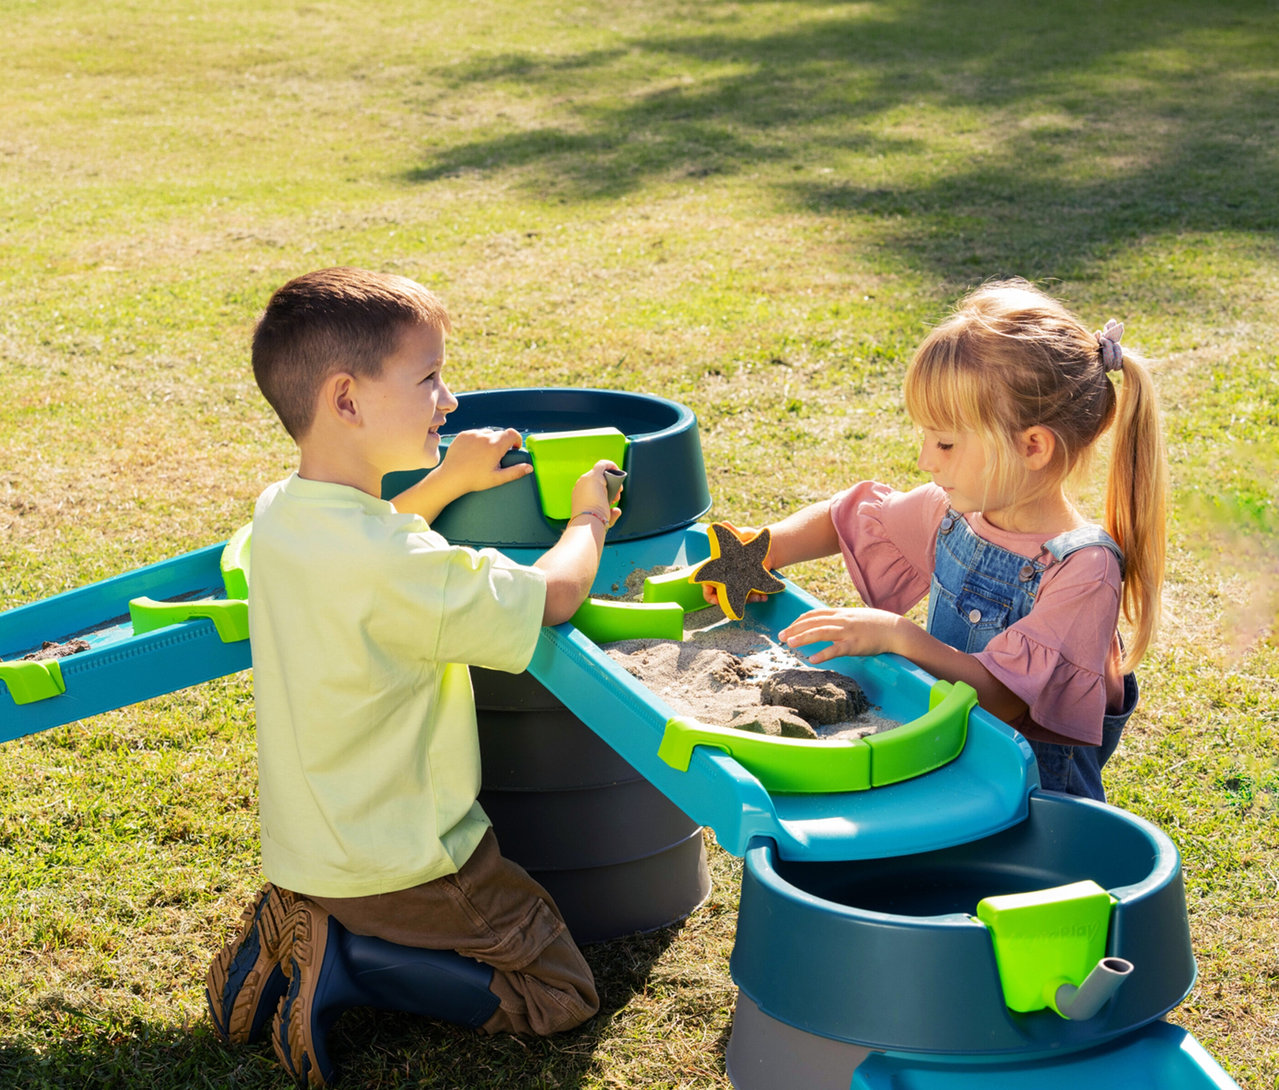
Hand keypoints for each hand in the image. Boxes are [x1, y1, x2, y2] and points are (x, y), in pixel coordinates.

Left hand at [437, 428, 533, 494]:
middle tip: (498, 456)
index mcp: (495, 446)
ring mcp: (473, 434)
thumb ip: (515, 472)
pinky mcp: (463, 435)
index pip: (512, 433)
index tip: (514, 448)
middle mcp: (485, 436)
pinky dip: (478, 440)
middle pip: (500, 434)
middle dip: (503, 442)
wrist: (451, 477)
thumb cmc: (474, 480)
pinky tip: (474, 452)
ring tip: (485, 454)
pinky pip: (475, 434)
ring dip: (490, 440)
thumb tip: (530, 467)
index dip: (517, 439)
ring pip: (488, 433)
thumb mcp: (497, 478)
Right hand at [570, 460, 622, 527]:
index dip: (605, 491)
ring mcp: (586, 479)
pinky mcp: (594, 476)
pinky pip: (603, 465)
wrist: (588, 523)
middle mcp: (580, 485)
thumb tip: (617, 510)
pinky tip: (619, 472)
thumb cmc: (593, 523)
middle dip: (611, 486)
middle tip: (616, 498)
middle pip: (599, 479)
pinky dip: (612, 466)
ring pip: (602, 473)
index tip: (612, 501)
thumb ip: (610, 514)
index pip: (593, 487)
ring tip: (619, 492)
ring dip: (614, 480)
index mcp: (579, 494)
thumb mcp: (602, 518)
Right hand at [699, 523, 768, 608]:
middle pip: (722, 598)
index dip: (710, 595)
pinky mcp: (749, 587)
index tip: (717, 599)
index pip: (707, 586)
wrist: (768, 546)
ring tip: (759, 596)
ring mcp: (738, 584)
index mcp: (718, 566)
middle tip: (742, 600)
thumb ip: (733, 531)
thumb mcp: (743, 534)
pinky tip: (764, 596)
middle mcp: (726, 578)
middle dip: (731, 603)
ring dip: (748, 601)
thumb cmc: (751, 539)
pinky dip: (756, 599)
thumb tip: (723, 523)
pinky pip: (749, 598)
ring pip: (737, 600)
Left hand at [778, 607, 906, 663]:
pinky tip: (812, 659)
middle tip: (780, 636)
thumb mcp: (854, 617)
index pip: (814, 614)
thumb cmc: (875, 625)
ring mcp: (848, 632)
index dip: (798, 620)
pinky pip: (836, 649)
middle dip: (794, 628)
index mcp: (840, 613)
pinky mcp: (855, 645)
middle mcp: (841, 620)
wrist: (895, 629)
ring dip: (803, 638)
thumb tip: (825, 623)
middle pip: (812, 622)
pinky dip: (823, 654)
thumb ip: (839, 619)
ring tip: (789, 644)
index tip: (788, 627)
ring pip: (820, 632)